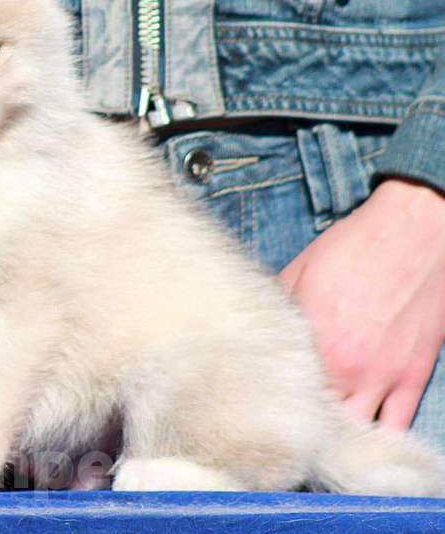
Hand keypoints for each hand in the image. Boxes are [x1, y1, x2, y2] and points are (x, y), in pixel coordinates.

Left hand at [279, 178, 444, 429]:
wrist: (411, 232)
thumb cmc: (353, 246)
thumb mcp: (300, 268)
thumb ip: (278, 304)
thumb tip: (259, 324)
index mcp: (310, 337)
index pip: (282, 387)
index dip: (271, 398)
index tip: (261, 404)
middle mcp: (344, 364)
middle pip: (316, 417)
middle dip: (302, 425)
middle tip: (290, 426)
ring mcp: (382, 376)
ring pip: (354, 430)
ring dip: (337, 437)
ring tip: (321, 438)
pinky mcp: (412, 376)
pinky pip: (397, 426)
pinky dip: (380, 439)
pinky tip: (362, 441)